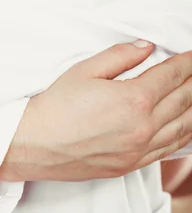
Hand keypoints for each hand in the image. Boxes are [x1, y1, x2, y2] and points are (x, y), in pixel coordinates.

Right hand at [0, 41, 191, 181]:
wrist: (37, 144)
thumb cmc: (57, 106)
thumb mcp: (85, 70)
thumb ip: (120, 56)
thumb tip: (146, 48)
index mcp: (133, 99)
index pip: (171, 76)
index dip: (186, 63)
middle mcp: (143, 127)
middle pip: (183, 100)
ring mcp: (139, 150)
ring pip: (183, 127)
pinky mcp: (132, 165)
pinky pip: (169, 149)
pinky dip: (185, 134)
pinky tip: (187, 125)